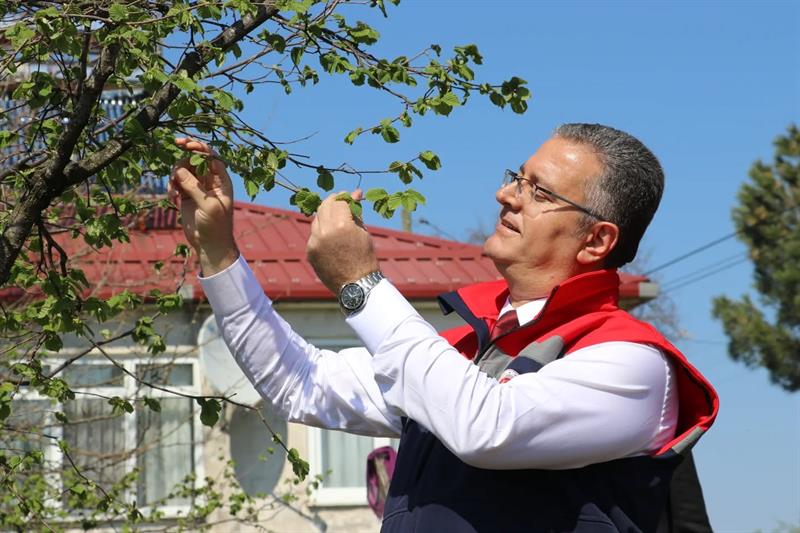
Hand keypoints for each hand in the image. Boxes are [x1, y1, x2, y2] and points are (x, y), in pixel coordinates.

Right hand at [169, 138, 237, 274]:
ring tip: (173, 191)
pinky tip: (172, 197)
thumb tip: (179, 169)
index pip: (211, 156)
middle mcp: (210, 180)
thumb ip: (194, 187)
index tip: (185, 144)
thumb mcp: (208, 206)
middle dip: (184, 157)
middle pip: (195, 159)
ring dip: (175, 175)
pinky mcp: (186, 194)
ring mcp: (197, 187)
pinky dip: (171, 185)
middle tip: (174, 156)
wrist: (209, 245)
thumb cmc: (215, 226)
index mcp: (221, 180)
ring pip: (183, 169)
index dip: (198, 147)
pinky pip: (176, 181)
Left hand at [307, 190, 379, 293]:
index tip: (353, 195)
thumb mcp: (364, 232)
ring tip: (337, 218)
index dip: (347, 196)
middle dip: (334, 201)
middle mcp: (325, 232)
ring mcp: (315, 242)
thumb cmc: (365, 259)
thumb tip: (354, 195)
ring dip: (326, 215)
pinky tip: (331, 235)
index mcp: (342, 226)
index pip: (341, 201)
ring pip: (317, 219)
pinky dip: (322, 230)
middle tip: (342, 201)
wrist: (356, 285)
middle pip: (325, 206)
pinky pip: (314, 234)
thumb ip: (356, 213)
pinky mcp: (310, 251)